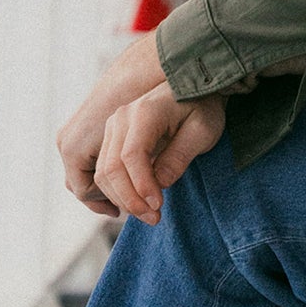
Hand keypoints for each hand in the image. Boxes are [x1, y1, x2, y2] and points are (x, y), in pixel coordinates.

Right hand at [87, 88, 227, 224]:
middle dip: (130, 200)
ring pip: (103, 173)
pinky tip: (134, 204)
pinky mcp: (112, 137)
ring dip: (121, 199)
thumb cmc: (201, 108)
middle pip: (111, 167)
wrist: (191, 87)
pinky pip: (104, 170)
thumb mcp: (202, 131)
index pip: (132, 155)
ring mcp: (113, 127)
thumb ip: (180, 156)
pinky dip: (114, 191)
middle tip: (155, 219)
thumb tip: (159, 184)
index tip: (158, 206)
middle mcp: (121, 117)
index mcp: (145, 112)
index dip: (141, 185)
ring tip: (149, 214)